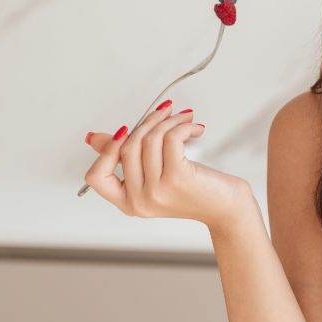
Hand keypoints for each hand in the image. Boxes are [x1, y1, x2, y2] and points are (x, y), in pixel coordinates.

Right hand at [83, 102, 249, 228]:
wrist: (226, 209)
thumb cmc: (195, 191)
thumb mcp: (155, 177)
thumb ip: (126, 159)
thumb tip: (94, 138)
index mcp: (128, 203)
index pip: (95, 177)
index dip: (106, 150)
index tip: (124, 130)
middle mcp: (139, 200)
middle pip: (126, 148)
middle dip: (147, 123)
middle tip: (164, 112)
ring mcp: (157, 191)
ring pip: (149, 140)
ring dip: (168, 120)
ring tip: (182, 117)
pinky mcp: (177, 177)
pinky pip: (170, 138)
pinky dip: (182, 126)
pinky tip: (192, 127)